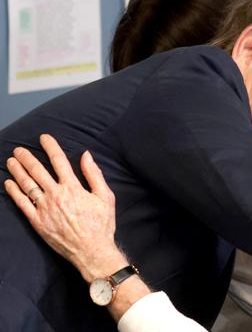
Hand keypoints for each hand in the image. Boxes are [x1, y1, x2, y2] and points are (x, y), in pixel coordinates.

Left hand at [4, 134, 125, 281]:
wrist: (92, 250)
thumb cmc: (102, 224)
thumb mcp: (105, 197)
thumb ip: (94, 174)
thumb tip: (86, 155)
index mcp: (73, 188)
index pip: (59, 161)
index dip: (50, 147)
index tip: (43, 138)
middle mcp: (56, 196)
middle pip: (38, 171)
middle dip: (27, 157)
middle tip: (19, 149)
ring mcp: (44, 209)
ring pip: (27, 185)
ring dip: (17, 171)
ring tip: (11, 161)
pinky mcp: (37, 222)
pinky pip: (22, 204)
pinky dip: (14, 192)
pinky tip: (9, 183)